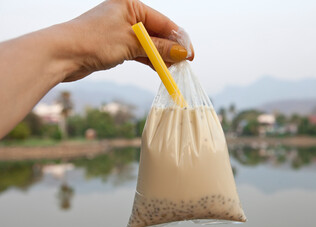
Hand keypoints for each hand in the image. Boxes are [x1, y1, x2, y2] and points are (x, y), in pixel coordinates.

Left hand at [60, 0, 194, 81]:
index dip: (179, 39)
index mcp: (132, 6)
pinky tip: (160, 69)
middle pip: (157, 34)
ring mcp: (121, 31)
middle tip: (184, 64)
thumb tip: (183, 52)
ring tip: (174, 69)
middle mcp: (127, 16)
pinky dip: (149, 60)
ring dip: (161, 57)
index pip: (163, 23)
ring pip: (149, 45)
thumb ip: (159, 48)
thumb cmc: (94, 40)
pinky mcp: (116, 46)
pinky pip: (139, 52)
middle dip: (171, 49)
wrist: (62, 54)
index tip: (191, 54)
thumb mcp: (132, 43)